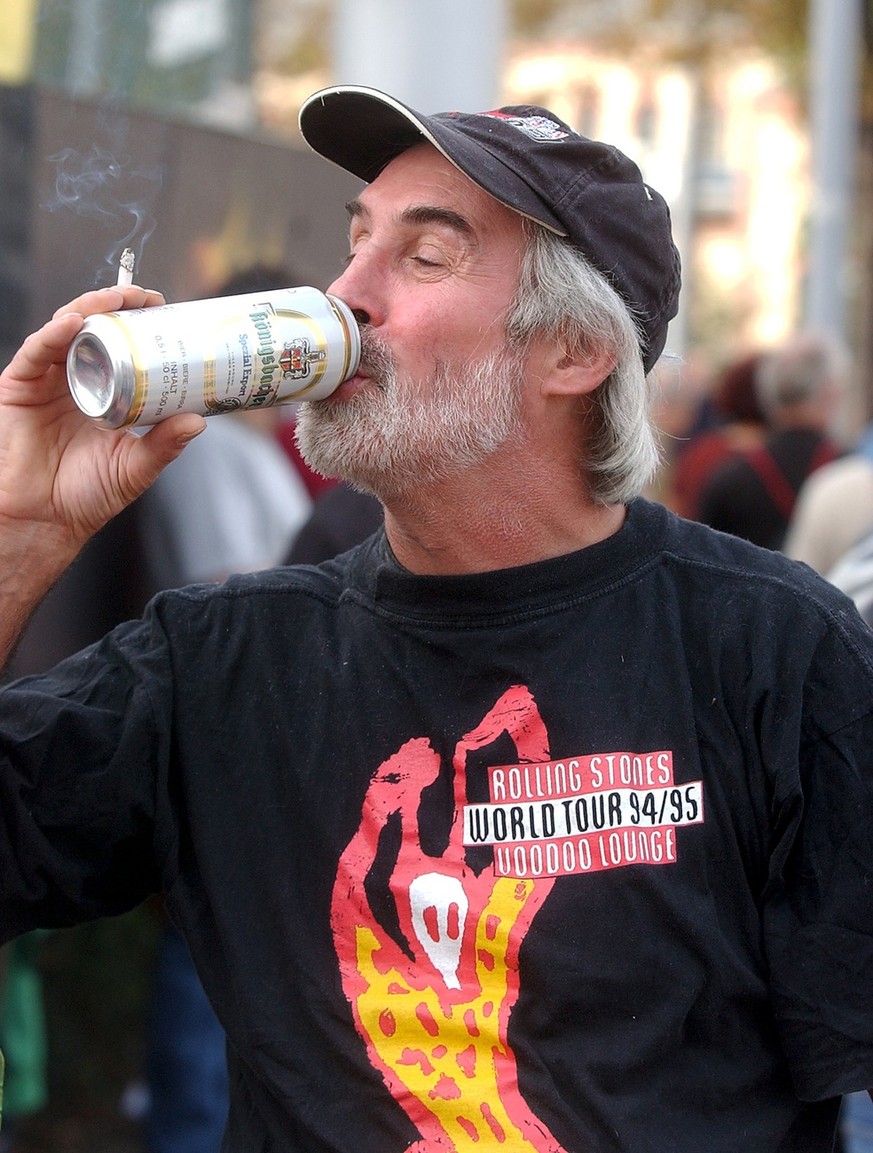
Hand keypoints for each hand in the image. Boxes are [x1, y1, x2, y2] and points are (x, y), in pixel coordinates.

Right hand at [0, 285, 205, 658]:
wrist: (44, 521)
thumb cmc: (87, 496)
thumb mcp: (136, 467)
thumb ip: (165, 445)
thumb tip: (199, 421)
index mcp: (102, 394)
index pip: (122, 348)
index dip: (140, 325)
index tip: (167, 310)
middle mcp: (73, 381)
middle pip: (96, 331)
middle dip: (120, 306)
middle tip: (149, 297)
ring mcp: (45, 382)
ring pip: (66, 331)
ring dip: (92, 308)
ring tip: (118, 298)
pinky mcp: (19, 388)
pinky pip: (36, 352)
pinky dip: (54, 333)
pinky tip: (74, 321)